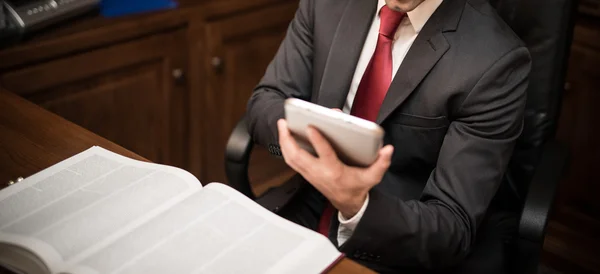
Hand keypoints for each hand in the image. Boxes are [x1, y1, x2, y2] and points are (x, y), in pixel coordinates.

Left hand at [277, 119, 393, 217]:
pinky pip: (291, 161)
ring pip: (291, 158)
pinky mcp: (306, 174)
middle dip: (288, 139)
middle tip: (284, 123)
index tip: (311, 127)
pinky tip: (286, 137)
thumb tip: (388, 149)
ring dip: (284, 142)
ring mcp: (310, 174)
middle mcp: (318, 173)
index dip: (317, 140)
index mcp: (334, 171)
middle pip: (297, 156)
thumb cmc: (358, 187)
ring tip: (282, 126)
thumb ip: (381, 163)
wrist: (349, 204)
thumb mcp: (373, 176)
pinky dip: (286, 148)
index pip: (324, 154)